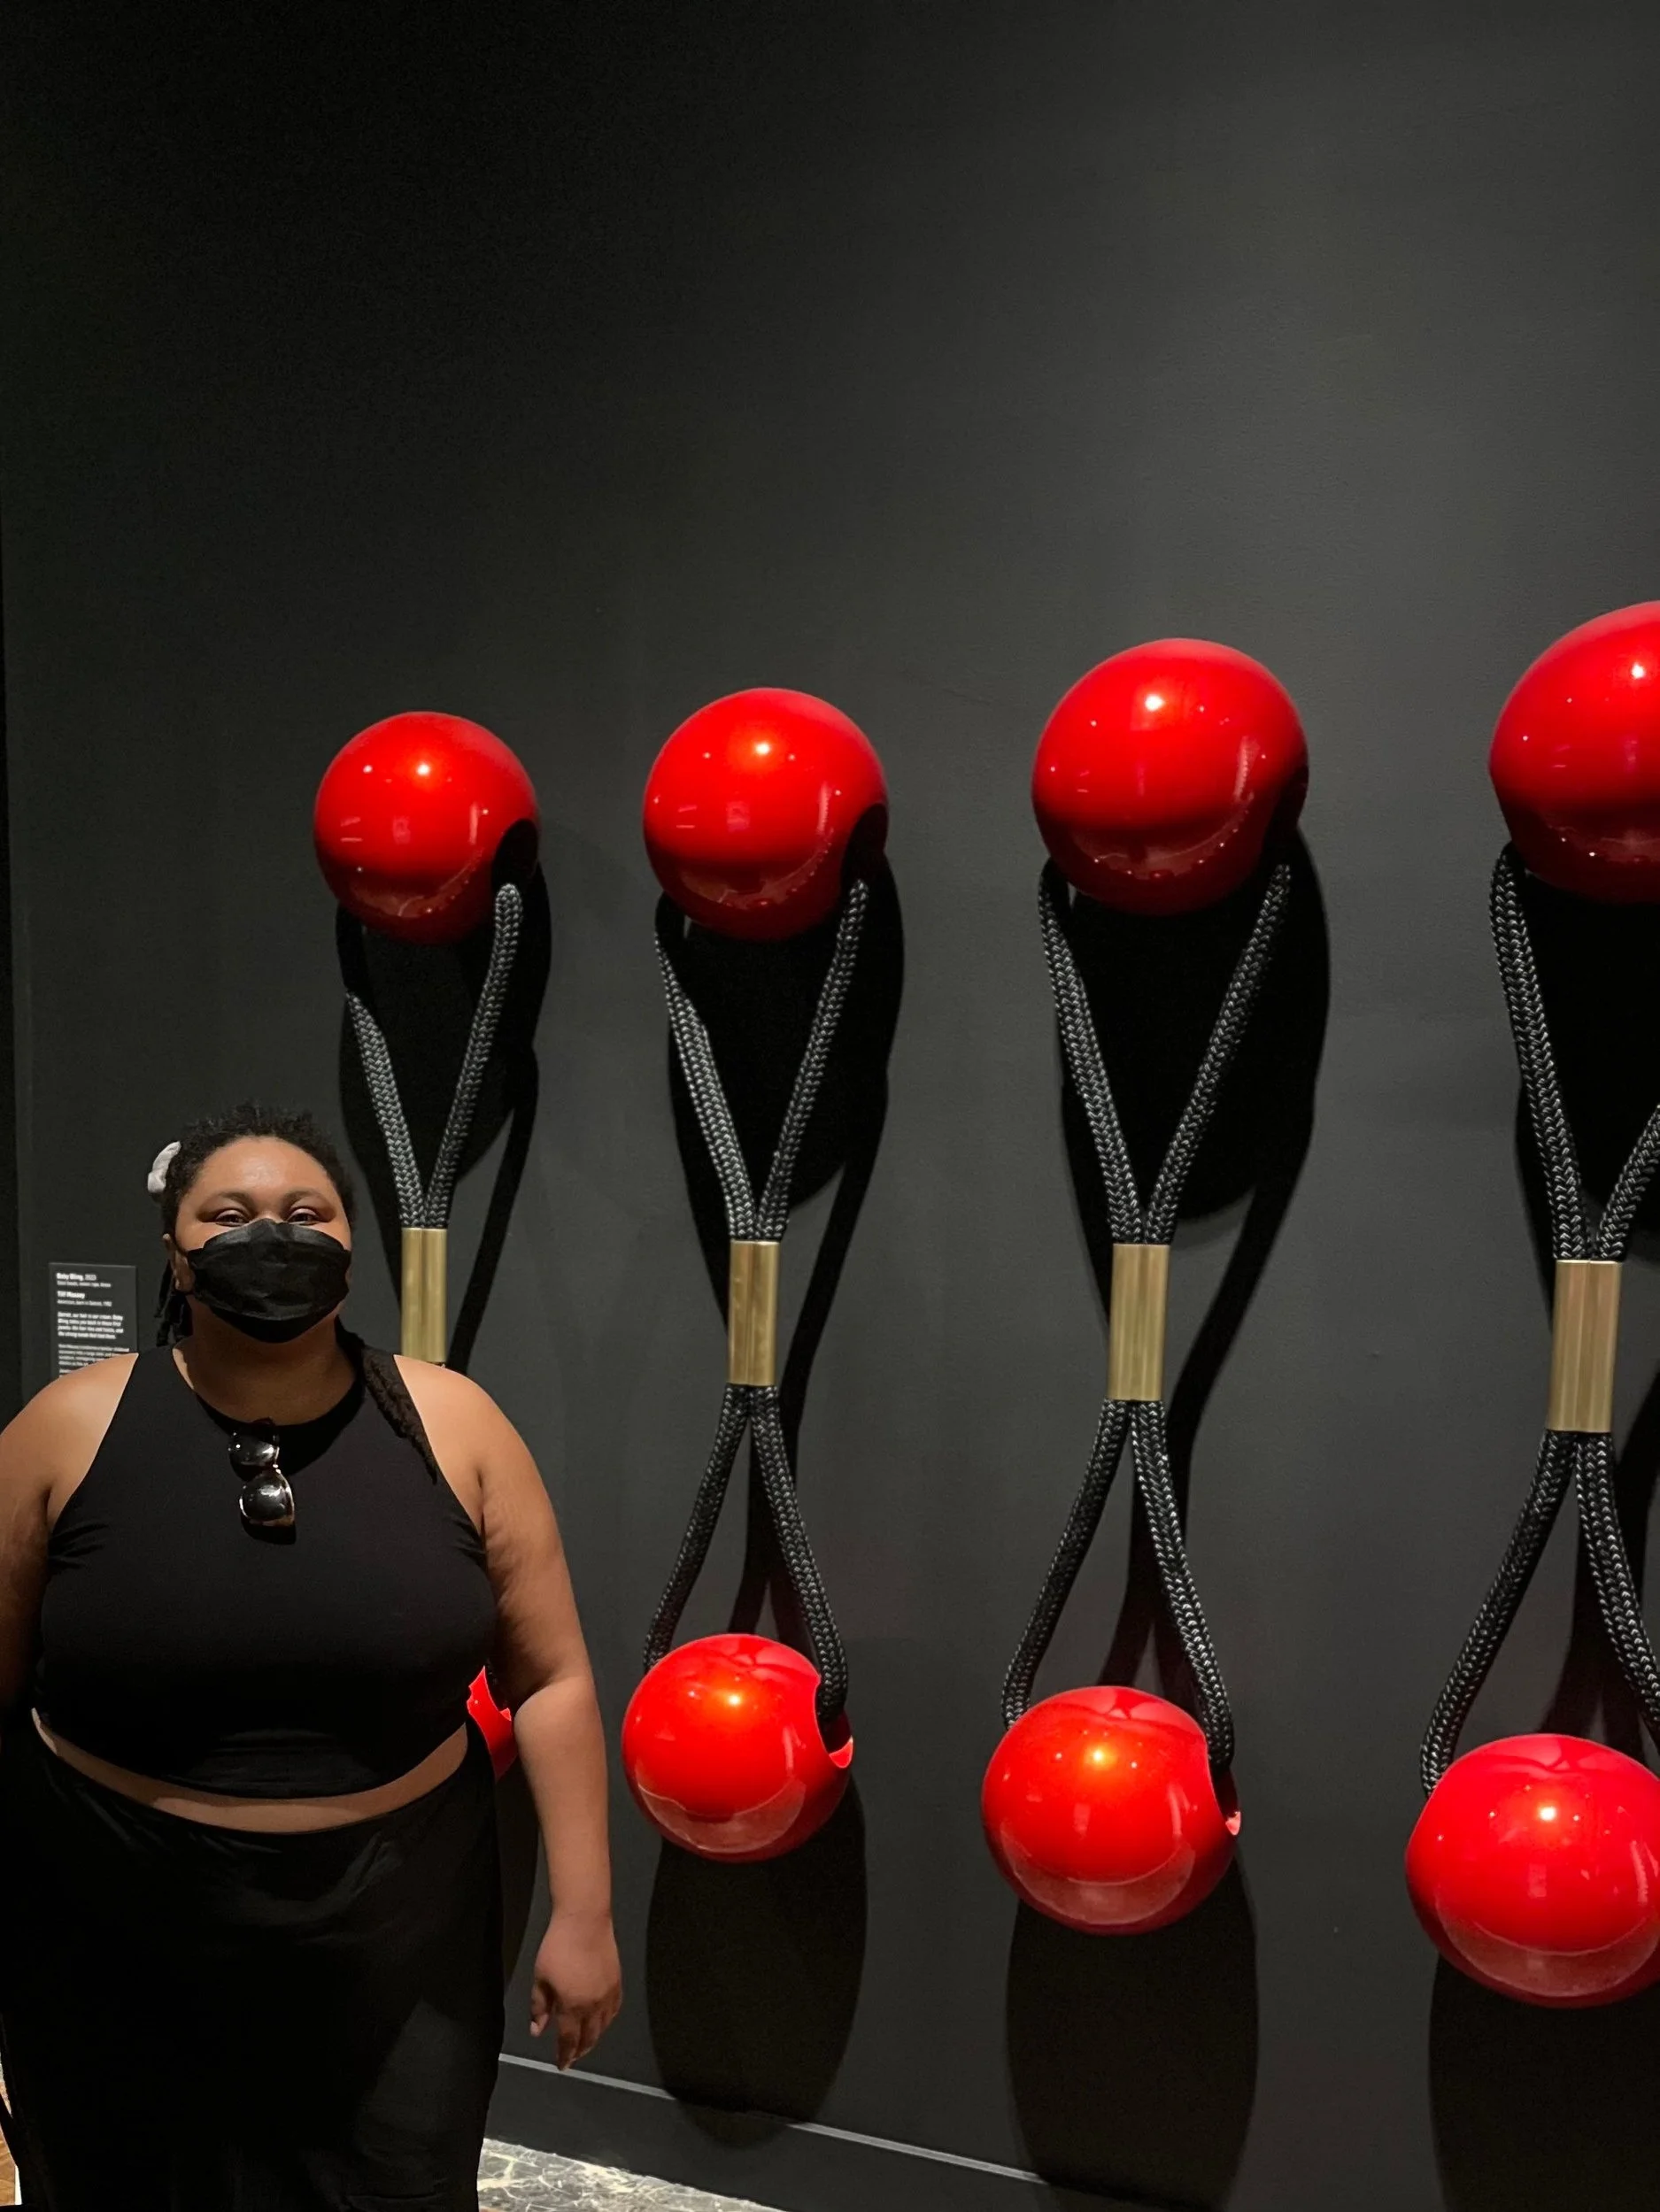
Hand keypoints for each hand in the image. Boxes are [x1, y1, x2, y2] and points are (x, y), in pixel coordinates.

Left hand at [530, 1907, 621, 2068]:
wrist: (584, 1920)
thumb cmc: (557, 1948)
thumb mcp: (540, 1978)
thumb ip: (539, 2007)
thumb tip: (537, 2031)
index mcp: (573, 2006)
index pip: (569, 2040)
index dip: (565, 2055)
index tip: (561, 2065)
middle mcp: (594, 2005)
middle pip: (590, 2037)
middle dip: (580, 2050)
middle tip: (572, 2058)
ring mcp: (609, 1994)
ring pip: (604, 2026)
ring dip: (594, 2038)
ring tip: (586, 2043)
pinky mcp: (617, 1981)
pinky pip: (614, 2010)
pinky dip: (607, 2021)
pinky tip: (602, 2021)